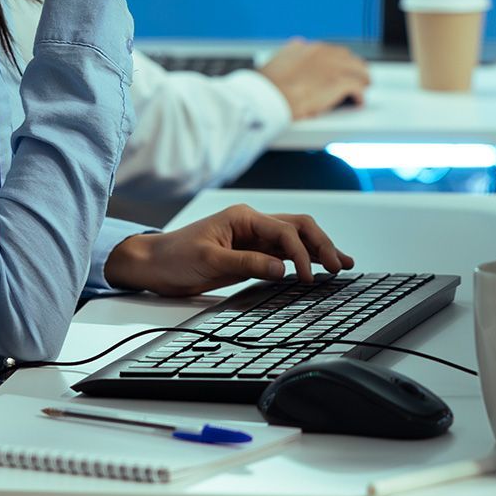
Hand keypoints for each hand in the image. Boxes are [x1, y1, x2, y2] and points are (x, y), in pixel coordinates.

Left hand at [104, 205, 354, 295]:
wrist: (153, 265)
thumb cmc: (174, 257)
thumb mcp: (209, 260)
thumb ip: (246, 263)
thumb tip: (282, 268)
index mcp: (242, 217)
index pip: (284, 232)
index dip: (302, 254)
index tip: (309, 278)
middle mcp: (251, 224)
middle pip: (298, 228)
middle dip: (322, 244)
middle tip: (340, 266)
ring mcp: (252, 239)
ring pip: (295, 239)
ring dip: (318, 250)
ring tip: (342, 265)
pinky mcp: (250, 255)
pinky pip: (283, 254)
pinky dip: (303, 260)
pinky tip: (317, 270)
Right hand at [258, 39, 369, 118]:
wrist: (269, 96)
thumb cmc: (268, 85)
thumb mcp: (277, 58)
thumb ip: (291, 51)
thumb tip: (298, 45)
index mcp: (306, 47)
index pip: (331, 50)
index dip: (337, 62)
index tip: (337, 70)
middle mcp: (322, 53)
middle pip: (348, 58)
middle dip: (352, 68)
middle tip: (352, 79)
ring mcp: (332, 67)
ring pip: (358, 70)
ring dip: (360, 79)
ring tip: (360, 89)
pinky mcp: (339, 83)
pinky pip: (358, 87)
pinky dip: (359, 95)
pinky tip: (358, 101)